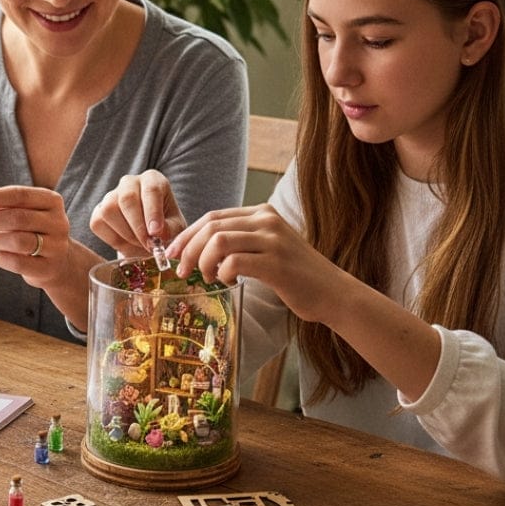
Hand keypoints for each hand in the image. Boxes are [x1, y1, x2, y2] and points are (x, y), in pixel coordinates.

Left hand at [0, 185, 72, 287]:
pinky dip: (0, 256)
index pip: (19, 195)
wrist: (57, 262)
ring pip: (18, 241)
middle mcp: (58, 222)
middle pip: (18, 218)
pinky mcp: (48, 269)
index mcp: (51, 201)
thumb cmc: (31, 231)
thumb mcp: (21, 213)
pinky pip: (18, 263)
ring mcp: (56, 247)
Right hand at [89, 170, 186, 256]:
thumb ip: (169, 229)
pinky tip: (126, 242)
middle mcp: (129, 183)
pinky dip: (112, 238)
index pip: (151, 189)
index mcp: (152, 180)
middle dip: (138, 226)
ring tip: (139, 243)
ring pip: (110, 210)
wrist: (148, 237)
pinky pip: (98, 223)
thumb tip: (157, 234)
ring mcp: (111, 195)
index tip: (155, 232)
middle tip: (148, 244)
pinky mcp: (98, 211)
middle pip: (127, 199)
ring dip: (126, 233)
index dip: (152, 212)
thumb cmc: (165, 227)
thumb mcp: (175, 228)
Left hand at [167, 204, 344, 322]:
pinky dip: (223, 273)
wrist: (332, 292)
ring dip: (203, 262)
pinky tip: (229, 282)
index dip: (187, 235)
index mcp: (262, 213)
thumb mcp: (266, 247)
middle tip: (182, 271)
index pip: (212, 217)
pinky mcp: (276, 263)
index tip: (172, 253)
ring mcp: (273, 240)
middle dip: (188, 250)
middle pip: (211, 227)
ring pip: (218, 242)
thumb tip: (197, 248)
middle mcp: (267, 220)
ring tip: (207, 278)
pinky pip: (234, 262)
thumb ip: (239, 241)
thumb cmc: (294, 275)